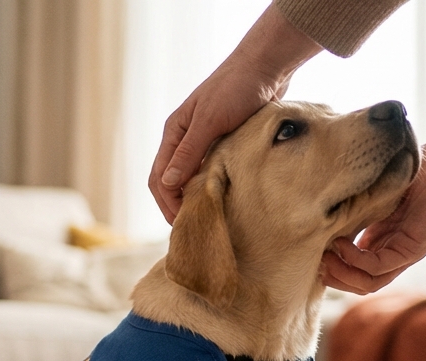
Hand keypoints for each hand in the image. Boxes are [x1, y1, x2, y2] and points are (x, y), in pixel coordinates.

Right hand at [150, 5, 320, 222]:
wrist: (266, 66)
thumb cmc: (236, 88)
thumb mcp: (210, 121)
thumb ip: (189, 152)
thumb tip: (169, 184)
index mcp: (175, 132)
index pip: (159, 177)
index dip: (167, 204)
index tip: (184, 225)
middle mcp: (185, 138)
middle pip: (171, 181)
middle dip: (177, 206)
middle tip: (194, 229)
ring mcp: (205, 141)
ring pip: (191, 177)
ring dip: (195, 198)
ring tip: (208, 220)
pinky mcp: (225, 142)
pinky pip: (212, 170)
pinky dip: (212, 187)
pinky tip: (224, 200)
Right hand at [323, 102, 425, 293]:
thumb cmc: (413, 172)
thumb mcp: (371, 194)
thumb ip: (351, 210)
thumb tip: (316, 218)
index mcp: (382, 242)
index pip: (353, 270)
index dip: (330, 268)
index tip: (310, 255)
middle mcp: (393, 253)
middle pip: (358, 284)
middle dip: (333, 278)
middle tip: (312, 263)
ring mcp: (404, 254)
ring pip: (368, 283)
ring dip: (342, 275)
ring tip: (324, 258)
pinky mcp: (413, 249)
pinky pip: (379, 267)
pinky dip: (356, 261)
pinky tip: (340, 245)